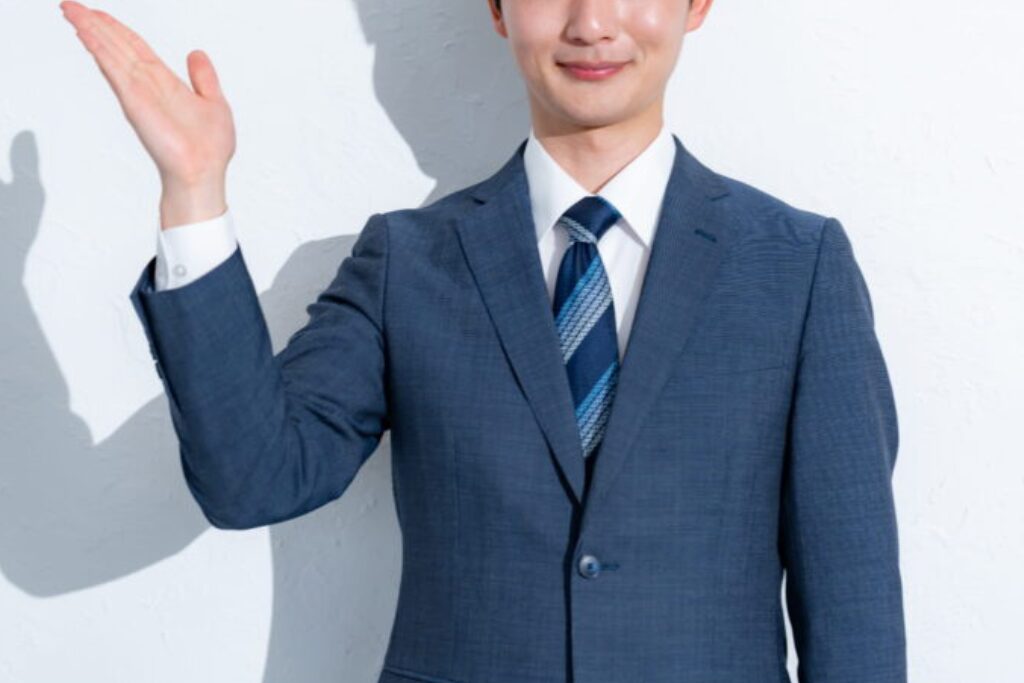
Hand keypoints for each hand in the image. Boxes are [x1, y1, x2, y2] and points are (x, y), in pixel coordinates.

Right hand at [59, 1, 234, 195]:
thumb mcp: (214, 102)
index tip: (98, 13)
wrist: (204, 172)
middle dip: (95, 24)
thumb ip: (204, 78)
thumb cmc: (209, 149)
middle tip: (70, 5)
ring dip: (91, 30)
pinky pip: (114, 70)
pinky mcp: (135, 102)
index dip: (117, 29)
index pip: (135, 47)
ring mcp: (139, 93)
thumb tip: (196, 54)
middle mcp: (147, 85)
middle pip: (117, 45)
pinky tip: (86, 33)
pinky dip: (100, 50)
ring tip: (71, 10)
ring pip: (111, 53)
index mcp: (165, 83)